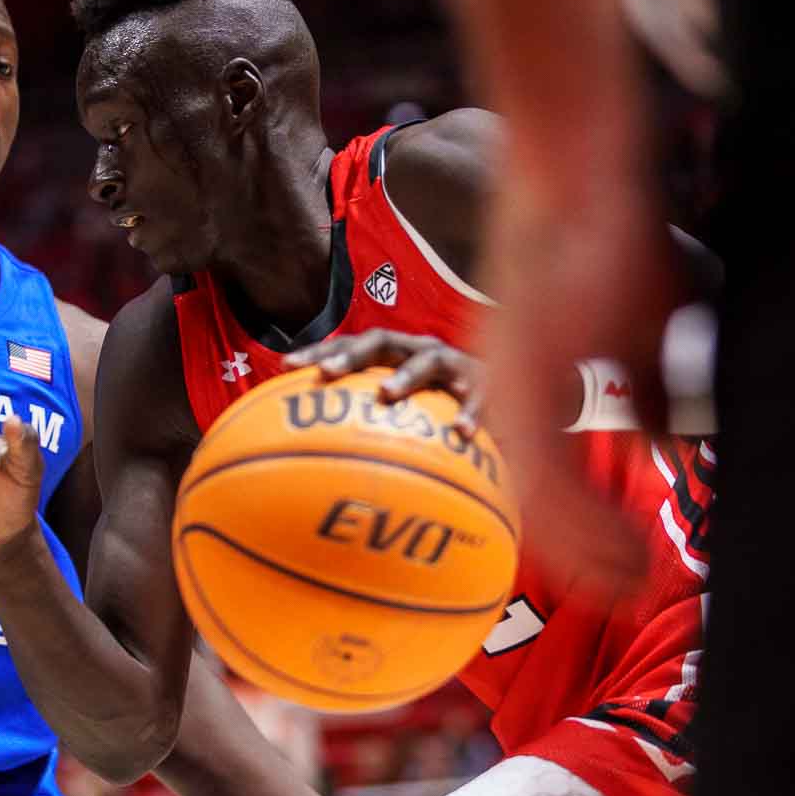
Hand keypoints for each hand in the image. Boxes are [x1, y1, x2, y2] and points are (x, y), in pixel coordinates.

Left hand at [285, 329, 484, 437]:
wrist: (510, 391)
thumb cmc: (442, 407)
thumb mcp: (405, 408)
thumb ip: (368, 420)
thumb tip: (312, 454)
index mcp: (396, 353)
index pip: (351, 345)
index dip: (319, 351)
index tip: (285, 366)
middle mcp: (420, 350)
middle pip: (381, 341)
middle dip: (352, 354)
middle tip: (327, 373)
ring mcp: (454, 363)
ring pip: (427, 361)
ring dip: (405, 375)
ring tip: (386, 394)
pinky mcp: (487, 382)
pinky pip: (478, 397)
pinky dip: (470, 412)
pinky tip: (461, 432)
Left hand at [479, 171, 679, 594]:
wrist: (575, 174)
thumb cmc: (606, 243)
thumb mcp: (632, 330)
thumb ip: (644, 391)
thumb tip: (663, 443)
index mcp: (523, 382)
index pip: (537, 478)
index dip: (574, 528)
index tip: (612, 563)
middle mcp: (508, 392)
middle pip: (534, 502)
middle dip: (578, 554)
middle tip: (624, 590)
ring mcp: (512, 388)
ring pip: (540, 502)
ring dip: (587, 550)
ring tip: (629, 584)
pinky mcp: (528, 379)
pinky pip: (550, 477)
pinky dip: (587, 525)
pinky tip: (621, 550)